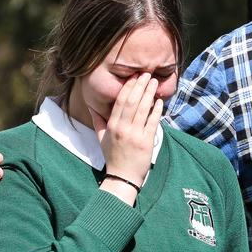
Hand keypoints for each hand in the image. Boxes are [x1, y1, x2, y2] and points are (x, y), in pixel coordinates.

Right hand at [91, 73, 163, 187]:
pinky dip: (156, 110)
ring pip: (143, 109)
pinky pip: (152, 122)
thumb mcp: (101, 139)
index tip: (134, 77)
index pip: (120, 101)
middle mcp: (122, 128)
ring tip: (154, 82)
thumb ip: (98, 121)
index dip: (128, 87)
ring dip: (149, 94)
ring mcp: (135, 135)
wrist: (123, 177)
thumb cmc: (113, 157)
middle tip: (146, 74)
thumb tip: (92, 107)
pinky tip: (159, 101)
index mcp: (112, 126)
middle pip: (132, 101)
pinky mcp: (146, 142)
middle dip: (140, 86)